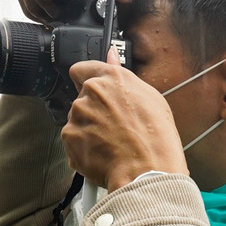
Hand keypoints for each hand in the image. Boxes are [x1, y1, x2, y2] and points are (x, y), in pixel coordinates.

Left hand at [62, 48, 187, 188]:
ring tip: (112, 143)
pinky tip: (103, 154)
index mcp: (111, 78)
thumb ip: (122, 75)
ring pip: (76, 121)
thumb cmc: (156, 137)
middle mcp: (91, 93)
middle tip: (113, 127)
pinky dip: (83, 149)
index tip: (93, 92)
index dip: (86, 81)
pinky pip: (72, 141)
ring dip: (87, 131)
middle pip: (81, 99)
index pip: (81, 69)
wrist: (147, 169)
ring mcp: (77, 115)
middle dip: (92, 112)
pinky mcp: (69, 137)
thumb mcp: (150, 97)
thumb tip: (111, 56)